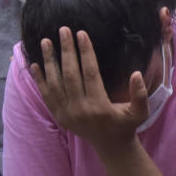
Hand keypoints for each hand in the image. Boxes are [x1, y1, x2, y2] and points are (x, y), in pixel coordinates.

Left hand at [30, 27, 147, 146]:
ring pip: (54, 83)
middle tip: (63, 30)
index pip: (90, 73)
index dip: (86, 52)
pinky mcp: (59, 116)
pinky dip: (39, 80)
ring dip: (49, 61)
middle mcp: (80, 111)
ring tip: (46, 41)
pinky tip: (35, 64)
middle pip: (70, 75)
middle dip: (66, 51)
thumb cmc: (126, 124)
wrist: (110, 145)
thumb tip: (136, 74)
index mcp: (99, 107)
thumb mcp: (140, 112)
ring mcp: (66, 114)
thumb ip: (140, 94)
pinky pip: (46, 95)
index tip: (81, 33)